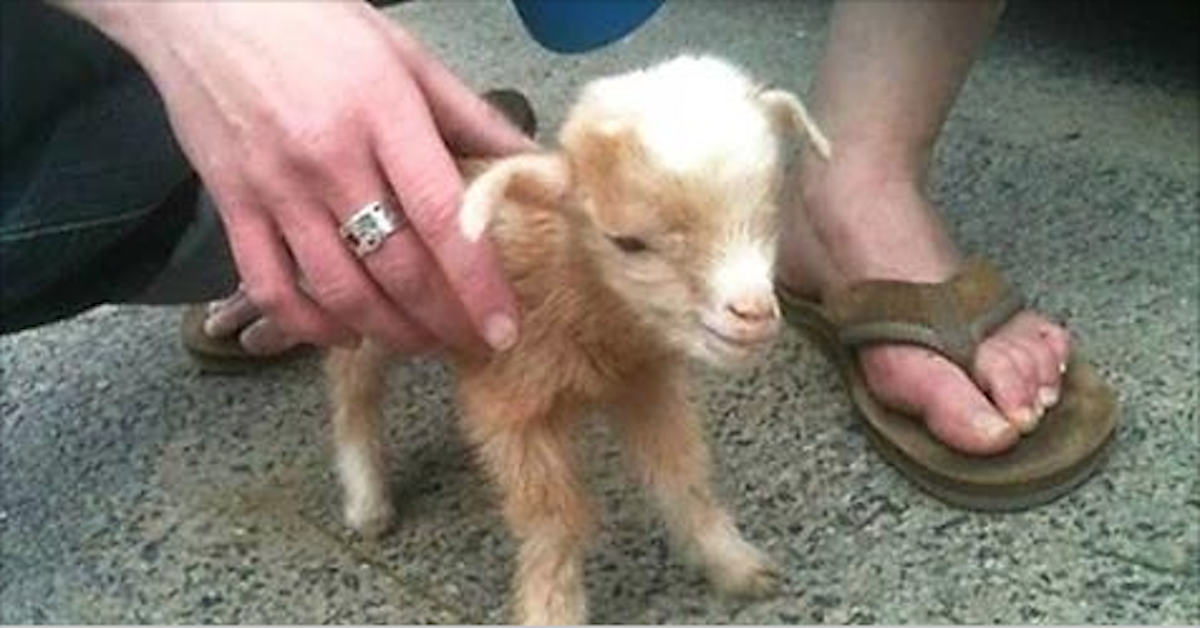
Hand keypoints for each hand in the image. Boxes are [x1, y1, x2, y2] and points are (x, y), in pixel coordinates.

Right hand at [65, 0, 534, 353]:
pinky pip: (269, 287)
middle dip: (440, 321)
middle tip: (469, 342)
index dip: (477, 283)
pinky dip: (308, 325)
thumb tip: (534, 165)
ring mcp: (276, 189)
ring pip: (337, 289)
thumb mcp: (405, 55)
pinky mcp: (232, 206)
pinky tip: (343, 334)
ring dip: (386, 331)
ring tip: (420, 342)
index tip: (502, 328)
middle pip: (395, 267)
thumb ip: (471, 117)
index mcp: (382, 116)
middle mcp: (329, 161)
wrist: (198, 5)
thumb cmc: (313, 22)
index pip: (442, 217)